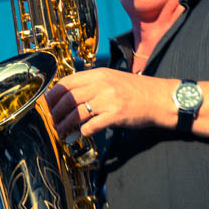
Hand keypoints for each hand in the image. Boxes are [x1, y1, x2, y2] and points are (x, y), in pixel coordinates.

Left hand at [45, 68, 168, 138]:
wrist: (161, 98)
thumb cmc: (136, 90)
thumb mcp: (112, 79)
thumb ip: (92, 84)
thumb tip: (69, 94)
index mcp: (98, 74)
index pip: (67, 82)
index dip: (53, 94)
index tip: (47, 104)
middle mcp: (101, 85)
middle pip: (68, 98)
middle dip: (55, 112)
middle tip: (52, 121)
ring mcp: (108, 100)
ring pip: (76, 113)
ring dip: (65, 124)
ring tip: (61, 131)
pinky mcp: (116, 115)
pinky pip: (91, 125)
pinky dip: (83, 132)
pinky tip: (80, 134)